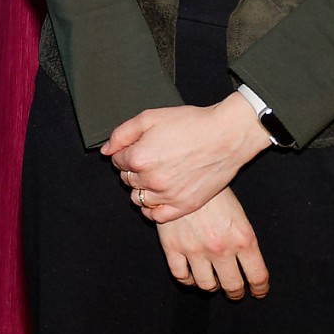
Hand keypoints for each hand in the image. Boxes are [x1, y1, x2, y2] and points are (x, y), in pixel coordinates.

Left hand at [103, 96, 271, 222]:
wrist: (226, 136)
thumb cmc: (191, 124)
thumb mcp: (150, 117)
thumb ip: (122, 133)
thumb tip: (106, 151)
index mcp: (139, 158)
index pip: (117, 161)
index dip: (126, 153)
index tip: (139, 148)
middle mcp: (151, 180)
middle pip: (127, 179)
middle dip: (133, 169)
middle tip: (151, 159)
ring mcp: (168, 196)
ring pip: (138, 199)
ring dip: (141, 188)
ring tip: (156, 176)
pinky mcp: (184, 206)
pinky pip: (156, 216)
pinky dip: (152, 208)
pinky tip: (159, 196)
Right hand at [157, 185, 269, 297]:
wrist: (183, 172)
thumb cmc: (214, 191)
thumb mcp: (239, 214)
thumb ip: (244, 242)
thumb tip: (247, 265)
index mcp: (243, 239)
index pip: (258, 277)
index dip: (260, 289)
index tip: (258, 292)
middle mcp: (221, 248)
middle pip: (233, 286)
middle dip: (236, 292)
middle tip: (235, 291)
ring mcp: (195, 250)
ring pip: (207, 285)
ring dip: (212, 286)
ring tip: (213, 281)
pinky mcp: (172, 247)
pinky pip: (181, 276)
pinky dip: (188, 279)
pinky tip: (191, 274)